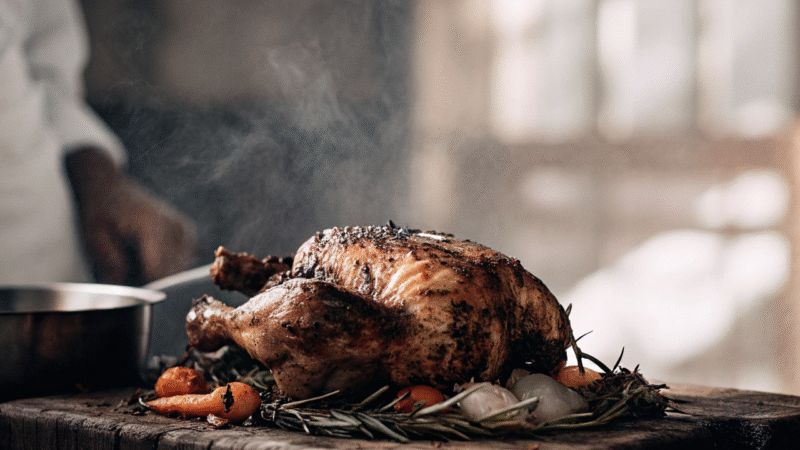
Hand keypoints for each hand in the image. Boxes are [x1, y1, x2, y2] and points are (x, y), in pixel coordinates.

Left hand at [65, 148, 196, 284]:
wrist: (108, 187)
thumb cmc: (100, 212)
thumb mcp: (94, 238)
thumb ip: (110, 265)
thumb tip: (126, 292)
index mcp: (153, 225)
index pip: (159, 272)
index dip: (143, 286)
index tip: (128, 288)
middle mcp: (174, 226)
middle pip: (171, 273)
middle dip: (151, 281)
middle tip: (128, 272)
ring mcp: (184, 229)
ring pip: (179, 270)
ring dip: (161, 273)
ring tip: (138, 260)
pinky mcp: (187, 232)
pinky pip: (183, 262)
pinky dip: (168, 265)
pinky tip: (149, 255)